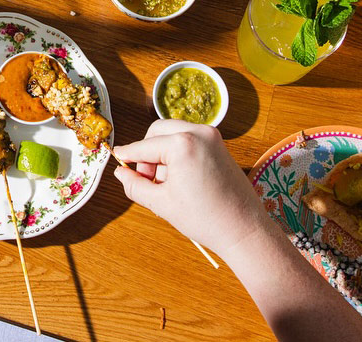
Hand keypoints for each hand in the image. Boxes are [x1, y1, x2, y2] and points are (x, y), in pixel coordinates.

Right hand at [113, 121, 269, 258]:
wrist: (243, 229)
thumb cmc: (206, 218)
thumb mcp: (161, 203)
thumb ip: (135, 185)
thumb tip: (121, 173)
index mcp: (182, 144)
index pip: (144, 147)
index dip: (127, 155)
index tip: (117, 158)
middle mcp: (199, 133)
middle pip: (157, 131)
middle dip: (147, 153)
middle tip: (147, 178)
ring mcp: (212, 137)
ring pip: (173, 133)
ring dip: (162, 151)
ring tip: (165, 182)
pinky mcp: (219, 144)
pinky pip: (189, 139)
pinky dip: (178, 152)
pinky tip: (179, 178)